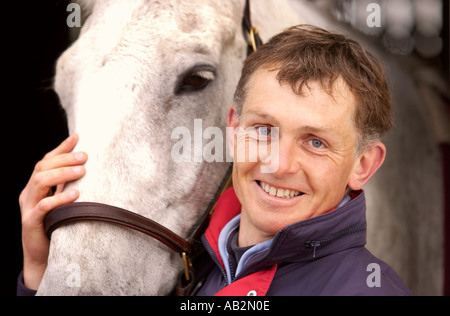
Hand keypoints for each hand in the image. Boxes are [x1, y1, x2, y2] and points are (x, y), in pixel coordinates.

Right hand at [19, 134, 86, 289]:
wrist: (43, 256)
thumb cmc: (56, 225)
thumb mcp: (62, 202)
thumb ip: (68, 186)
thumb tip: (89, 168)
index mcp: (35, 186)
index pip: (46, 161)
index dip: (60, 148)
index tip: (77, 137)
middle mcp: (29, 193)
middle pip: (42, 168)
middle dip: (64, 158)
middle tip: (85, 155)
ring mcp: (28, 207)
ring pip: (40, 182)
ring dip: (62, 174)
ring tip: (83, 170)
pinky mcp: (31, 222)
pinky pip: (43, 206)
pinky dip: (59, 198)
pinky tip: (76, 193)